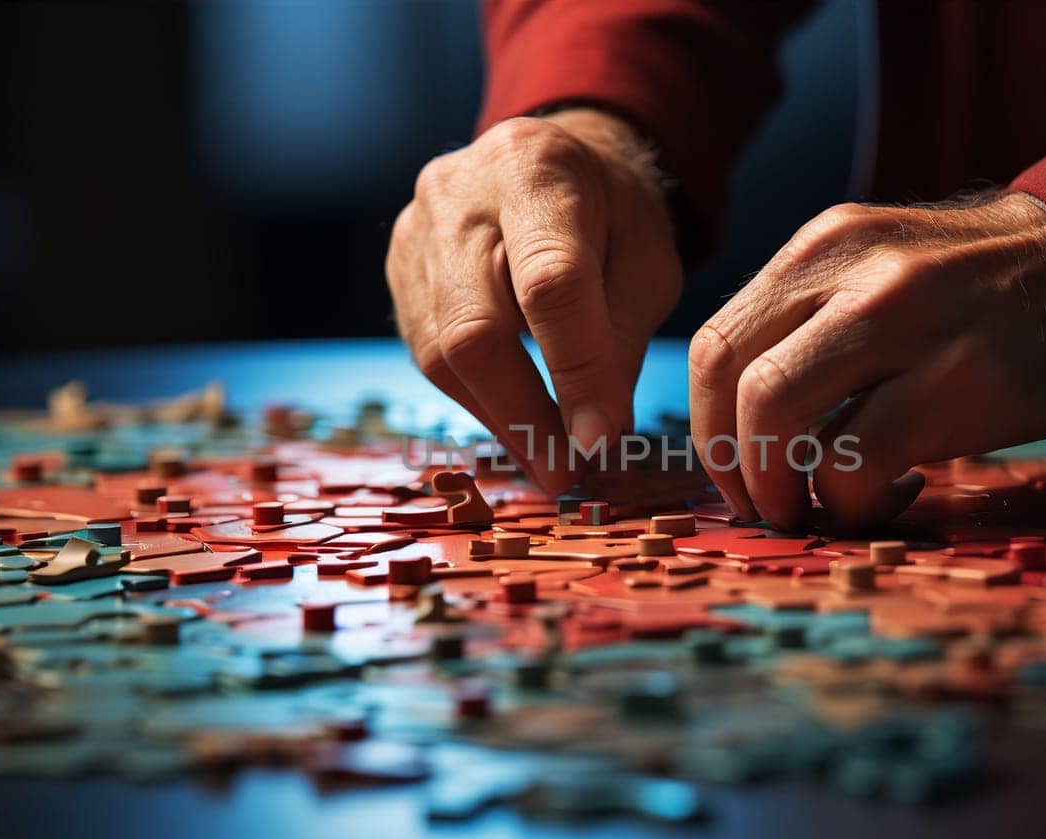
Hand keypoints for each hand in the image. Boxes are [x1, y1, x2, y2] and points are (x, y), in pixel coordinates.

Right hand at [386, 109, 681, 492]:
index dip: (575, 371)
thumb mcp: (647, 261)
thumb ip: (620, 338)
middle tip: (564, 472)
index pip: (549, 284)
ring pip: (439, 350)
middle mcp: (459, 193)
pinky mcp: (398, 264)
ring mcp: (416, 229)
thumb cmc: (613, 213)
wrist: (556, 158)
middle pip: (473, 326)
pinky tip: (513, 420)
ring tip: (546, 458)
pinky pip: (425, 349)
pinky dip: (474, 396)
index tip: (599, 440)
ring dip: (496, 417)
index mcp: (537, 171)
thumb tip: (594, 432)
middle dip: (522, 414)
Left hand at [689, 194, 1045, 530]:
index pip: (715, 343)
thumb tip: (744, 425)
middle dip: (732, 466)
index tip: (735, 475)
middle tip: (766, 506)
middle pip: (731, 379)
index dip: (707, 428)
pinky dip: (853, 500)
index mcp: (822, 248)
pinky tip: (892, 495)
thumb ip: (813, 323)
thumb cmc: (982, 290)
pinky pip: (858, 458)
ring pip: (776, 411)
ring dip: (778, 486)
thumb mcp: (882, 269)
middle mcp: (851, 269)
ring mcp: (904, 317)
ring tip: (816, 509)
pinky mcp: (959, 376)